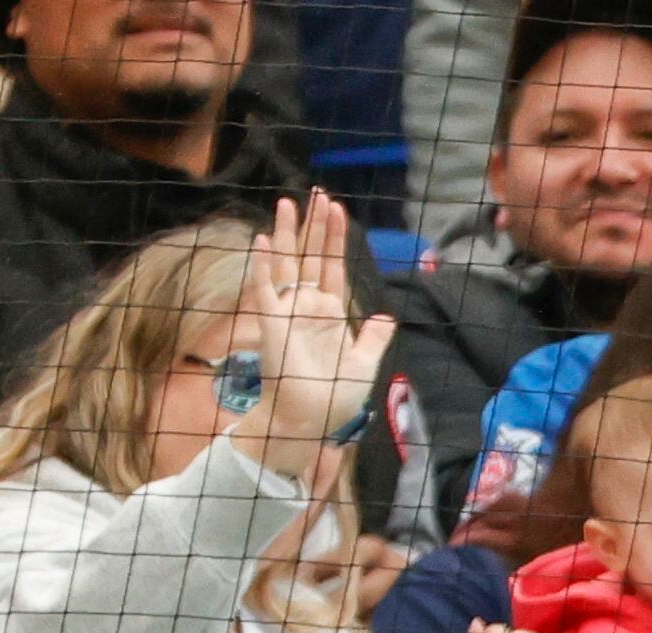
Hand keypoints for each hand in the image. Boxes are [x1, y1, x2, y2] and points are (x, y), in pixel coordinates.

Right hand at [228, 194, 394, 483]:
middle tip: (317, 193)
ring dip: (288, 234)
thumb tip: (387, 317)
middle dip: (315, 225)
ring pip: (287, 263)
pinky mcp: (271, 323)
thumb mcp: (365, 363)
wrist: (313, 419)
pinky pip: (265, 289)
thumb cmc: (336, 396)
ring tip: (289, 203)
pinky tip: (265, 241)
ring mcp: (288, 312)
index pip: (332, 266)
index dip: (335, 238)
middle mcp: (308, 306)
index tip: (338, 210)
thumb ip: (374, 338)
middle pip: (311, 256)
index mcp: (330, 312)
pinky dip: (264, 266)